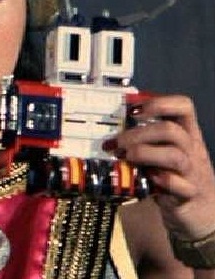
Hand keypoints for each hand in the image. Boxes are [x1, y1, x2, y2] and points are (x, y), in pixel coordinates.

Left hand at [109, 95, 214, 240]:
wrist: (202, 211)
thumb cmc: (175, 173)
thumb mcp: (164, 150)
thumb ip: (146, 137)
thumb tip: (111, 126)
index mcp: (186, 133)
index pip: (183, 106)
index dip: (159, 102)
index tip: (132, 110)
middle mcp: (192, 149)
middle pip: (171, 130)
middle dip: (137, 134)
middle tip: (115, 143)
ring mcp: (192, 172)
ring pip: (175, 155)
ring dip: (144, 153)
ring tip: (124, 158)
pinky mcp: (188, 194)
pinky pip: (178, 185)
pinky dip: (161, 180)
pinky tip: (147, 178)